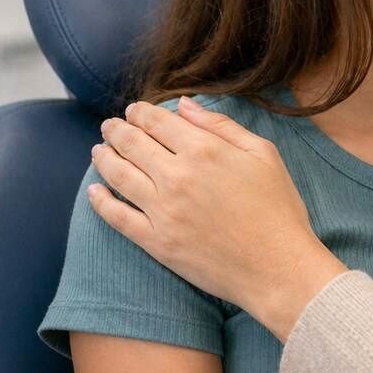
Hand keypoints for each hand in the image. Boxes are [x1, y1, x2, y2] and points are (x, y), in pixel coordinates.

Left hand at [88, 98, 348, 341]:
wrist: (277, 267)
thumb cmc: (278, 208)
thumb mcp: (263, 154)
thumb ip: (222, 125)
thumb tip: (185, 105)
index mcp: (205, 150)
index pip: (159, 122)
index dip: (141, 112)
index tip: (134, 110)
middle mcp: (177, 176)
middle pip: (133, 144)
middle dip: (117, 130)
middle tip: (109, 126)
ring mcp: (163, 210)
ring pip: (118, 176)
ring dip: (104, 158)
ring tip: (98, 150)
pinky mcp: (156, 242)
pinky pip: (117, 217)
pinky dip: (100, 202)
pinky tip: (93, 192)